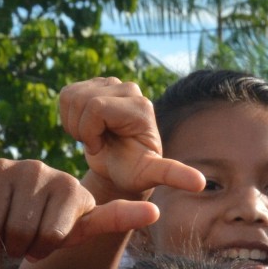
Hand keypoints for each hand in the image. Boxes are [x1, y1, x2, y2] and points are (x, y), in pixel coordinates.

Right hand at [0, 155, 161, 261]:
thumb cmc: (42, 230)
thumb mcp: (77, 230)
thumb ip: (113, 219)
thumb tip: (155, 211)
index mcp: (70, 187)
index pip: (53, 237)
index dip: (43, 249)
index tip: (44, 242)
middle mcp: (39, 170)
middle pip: (23, 235)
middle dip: (17, 248)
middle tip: (18, 240)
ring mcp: (7, 167)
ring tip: (0, 230)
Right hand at [58, 77, 205, 201]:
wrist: (119, 166)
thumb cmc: (133, 173)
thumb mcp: (151, 175)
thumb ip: (174, 175)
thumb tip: (201, 184)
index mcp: (141, 107)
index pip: (97, 107)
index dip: (90, 132)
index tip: (100, 148)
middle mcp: (130, 89)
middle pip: (82, 99)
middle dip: (82, 128)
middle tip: (97, 144)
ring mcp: (112, 83)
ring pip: (72, 95)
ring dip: (74, 123)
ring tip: (93, 137)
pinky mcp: (95, 84)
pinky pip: (66, 94)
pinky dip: (67, 116)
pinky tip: (85, 128)